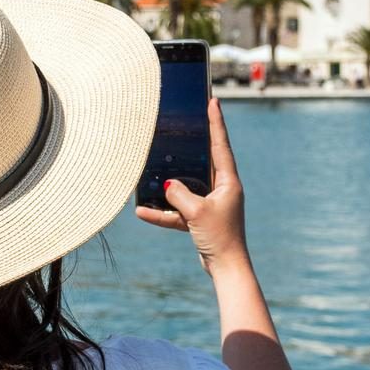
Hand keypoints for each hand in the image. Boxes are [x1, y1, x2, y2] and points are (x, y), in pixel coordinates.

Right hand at [135, 97, 248, 273]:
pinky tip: (141, 211)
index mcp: (228, 181)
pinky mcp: (200, 219)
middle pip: (203, 161)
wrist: (226, 268)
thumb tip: (167, 184)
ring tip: (150, 170)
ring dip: (169, 185)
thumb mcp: (196, 212)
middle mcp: (221, 189)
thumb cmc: (219, 237)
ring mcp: (210, 204)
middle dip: (191, 145)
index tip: (213, 100)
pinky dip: (162, 212)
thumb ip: (179, 194)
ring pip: (186, 187)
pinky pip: (178, 211)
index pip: (220, 145)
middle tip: (183, 122)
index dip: (216, 122)